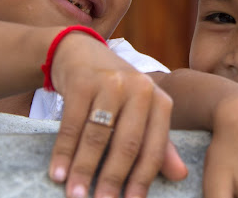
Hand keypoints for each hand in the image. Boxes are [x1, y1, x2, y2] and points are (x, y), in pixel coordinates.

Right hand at [46, 31, 186, 197]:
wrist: (82, 53)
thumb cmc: (116, 91)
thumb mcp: (141, 112)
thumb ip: (159, 143)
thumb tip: (180, 176)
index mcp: (160, 100)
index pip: (153, 148)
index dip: (142, 180)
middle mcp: (140, 89)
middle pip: (126, 144)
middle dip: (112, 180)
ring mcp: (111, 83)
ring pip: (98, 136)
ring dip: (83, 170)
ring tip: (75, 196)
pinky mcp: (83, 81)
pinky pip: (73, 124)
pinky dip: (64, 152)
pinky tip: (57, 173)